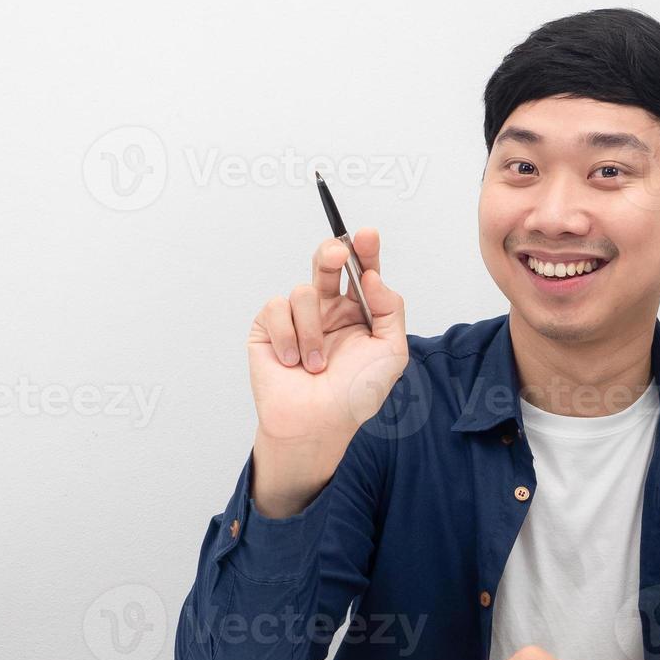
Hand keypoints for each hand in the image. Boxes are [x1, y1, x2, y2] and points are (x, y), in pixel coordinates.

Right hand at [246, 228, 407, 517]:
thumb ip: (390, 308)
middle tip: (337, 253)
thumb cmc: (354, 395)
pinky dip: (287, 338)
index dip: (365, 251)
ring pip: (303, 292)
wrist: (316, 423)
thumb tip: (371, 276)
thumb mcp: (391, 352)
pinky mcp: (269, 328)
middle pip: (327, 264)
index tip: (368, 236)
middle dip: (332, 253)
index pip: (362, 273)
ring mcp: (297, 319)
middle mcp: (327, 311)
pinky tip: (292, 362)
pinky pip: (276, 309)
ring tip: (316, 364)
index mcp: (358, 313)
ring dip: (312, 332)